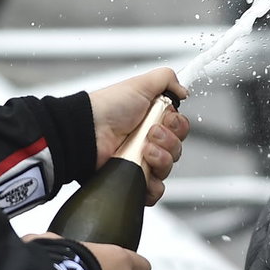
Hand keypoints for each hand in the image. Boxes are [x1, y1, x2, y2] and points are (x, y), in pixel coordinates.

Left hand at [88, 67, 189, 204]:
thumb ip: (166, 79)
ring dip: (161, 158)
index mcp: (153, 121)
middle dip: (169, 141)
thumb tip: (183, 91)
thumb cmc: (108, 108)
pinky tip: (145, 171)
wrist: (86, 131)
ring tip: (143, 150)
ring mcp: (140, 162)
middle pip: (177, 149)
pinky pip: (154, 190)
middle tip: (150, 133)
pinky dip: (153, 186)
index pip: (181, 130)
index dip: (178, 126)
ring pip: (168, 169)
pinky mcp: (131, 179)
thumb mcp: (140, 84)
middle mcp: (148, 142)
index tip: (165, 118)